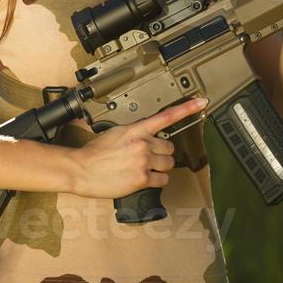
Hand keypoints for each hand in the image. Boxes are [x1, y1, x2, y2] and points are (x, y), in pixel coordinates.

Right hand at [69, 98, 208, 199]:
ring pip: (168, 164)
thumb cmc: (95, 153)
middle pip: (169, 147)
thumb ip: (134, 133)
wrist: (81, 169)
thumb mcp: (114, 133)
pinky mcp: (142, 179)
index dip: (187, 108)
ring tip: (144, 169)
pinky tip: (144, 179)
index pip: (166, 116)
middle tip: (148, 157)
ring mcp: (143, 162)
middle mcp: (143, 144)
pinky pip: (162, 180)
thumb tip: (146, 136)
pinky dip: (156, 181)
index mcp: (136, 130)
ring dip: (160, 168)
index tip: (201, 102)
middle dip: (162, 153)